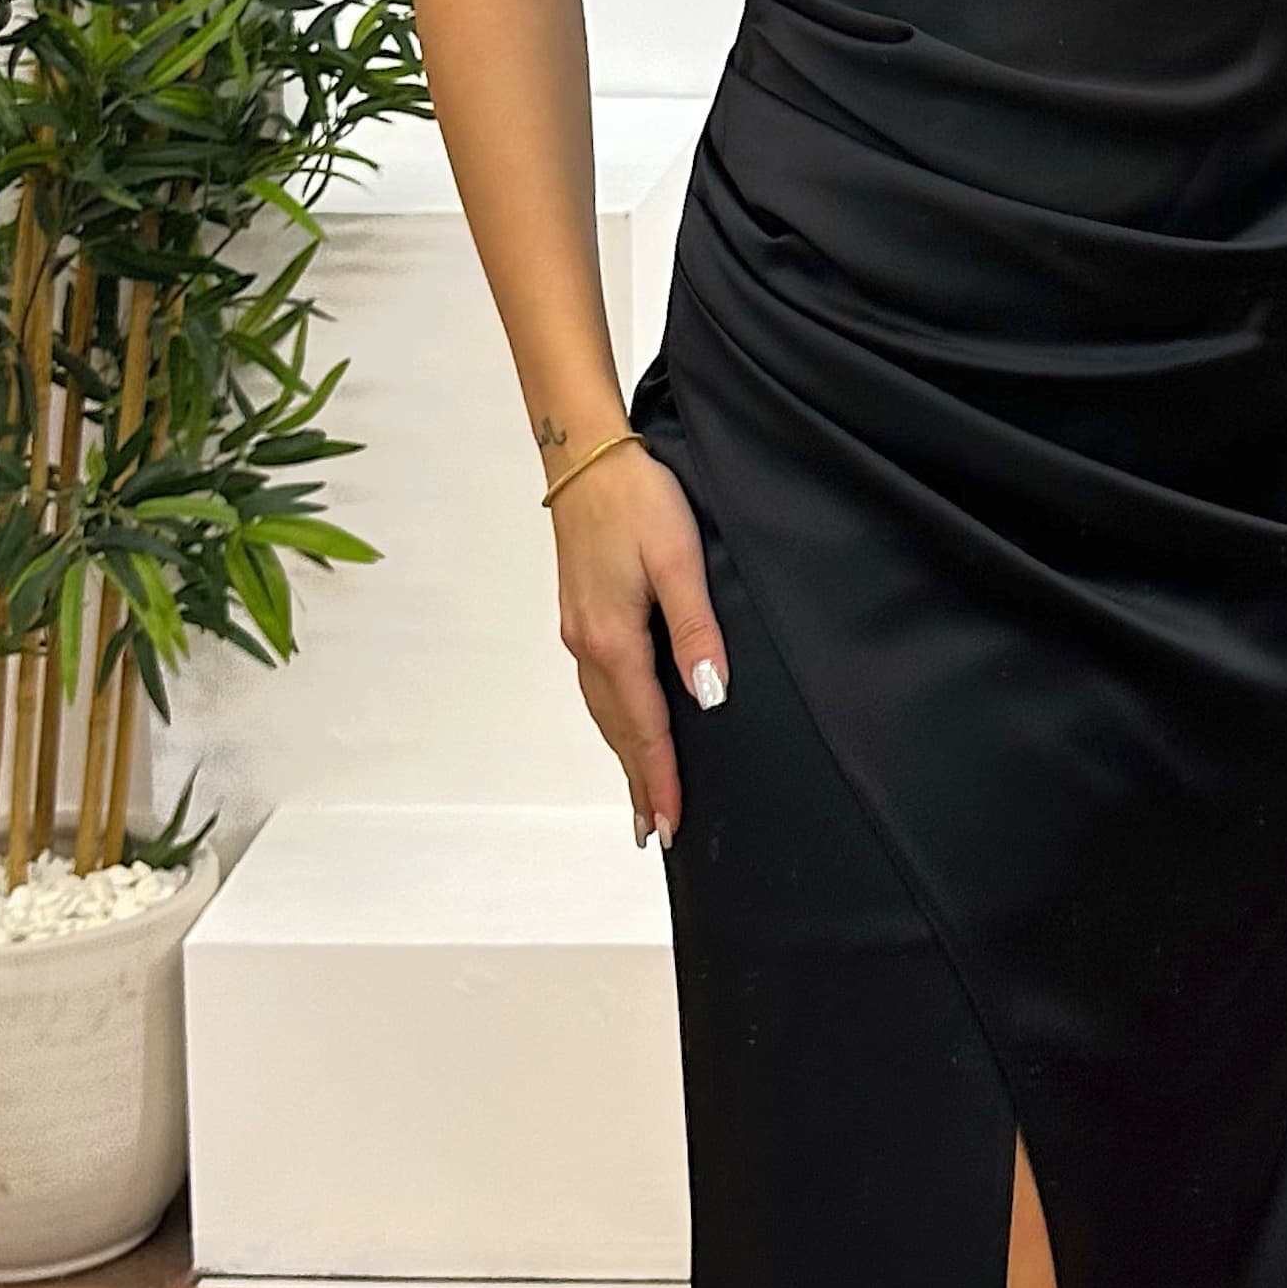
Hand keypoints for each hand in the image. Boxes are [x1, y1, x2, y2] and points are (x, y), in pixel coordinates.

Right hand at [550, 439, 728, 848]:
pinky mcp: (579, 615)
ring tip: (640, 795)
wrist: (585, 456)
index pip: (644, 726)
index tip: (669, 825)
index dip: (659, 777)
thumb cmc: (639, 500)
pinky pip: (598, 686)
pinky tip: (624, 726)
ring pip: (604, 710)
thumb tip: (708, 695)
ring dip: (624, 755)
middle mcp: (588, 644)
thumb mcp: (678, 560)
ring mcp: (578, 630)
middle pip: (617, 729)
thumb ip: (696, 629)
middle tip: (653, 832)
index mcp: (614, 639)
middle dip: (638, 780)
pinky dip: (613, 720)